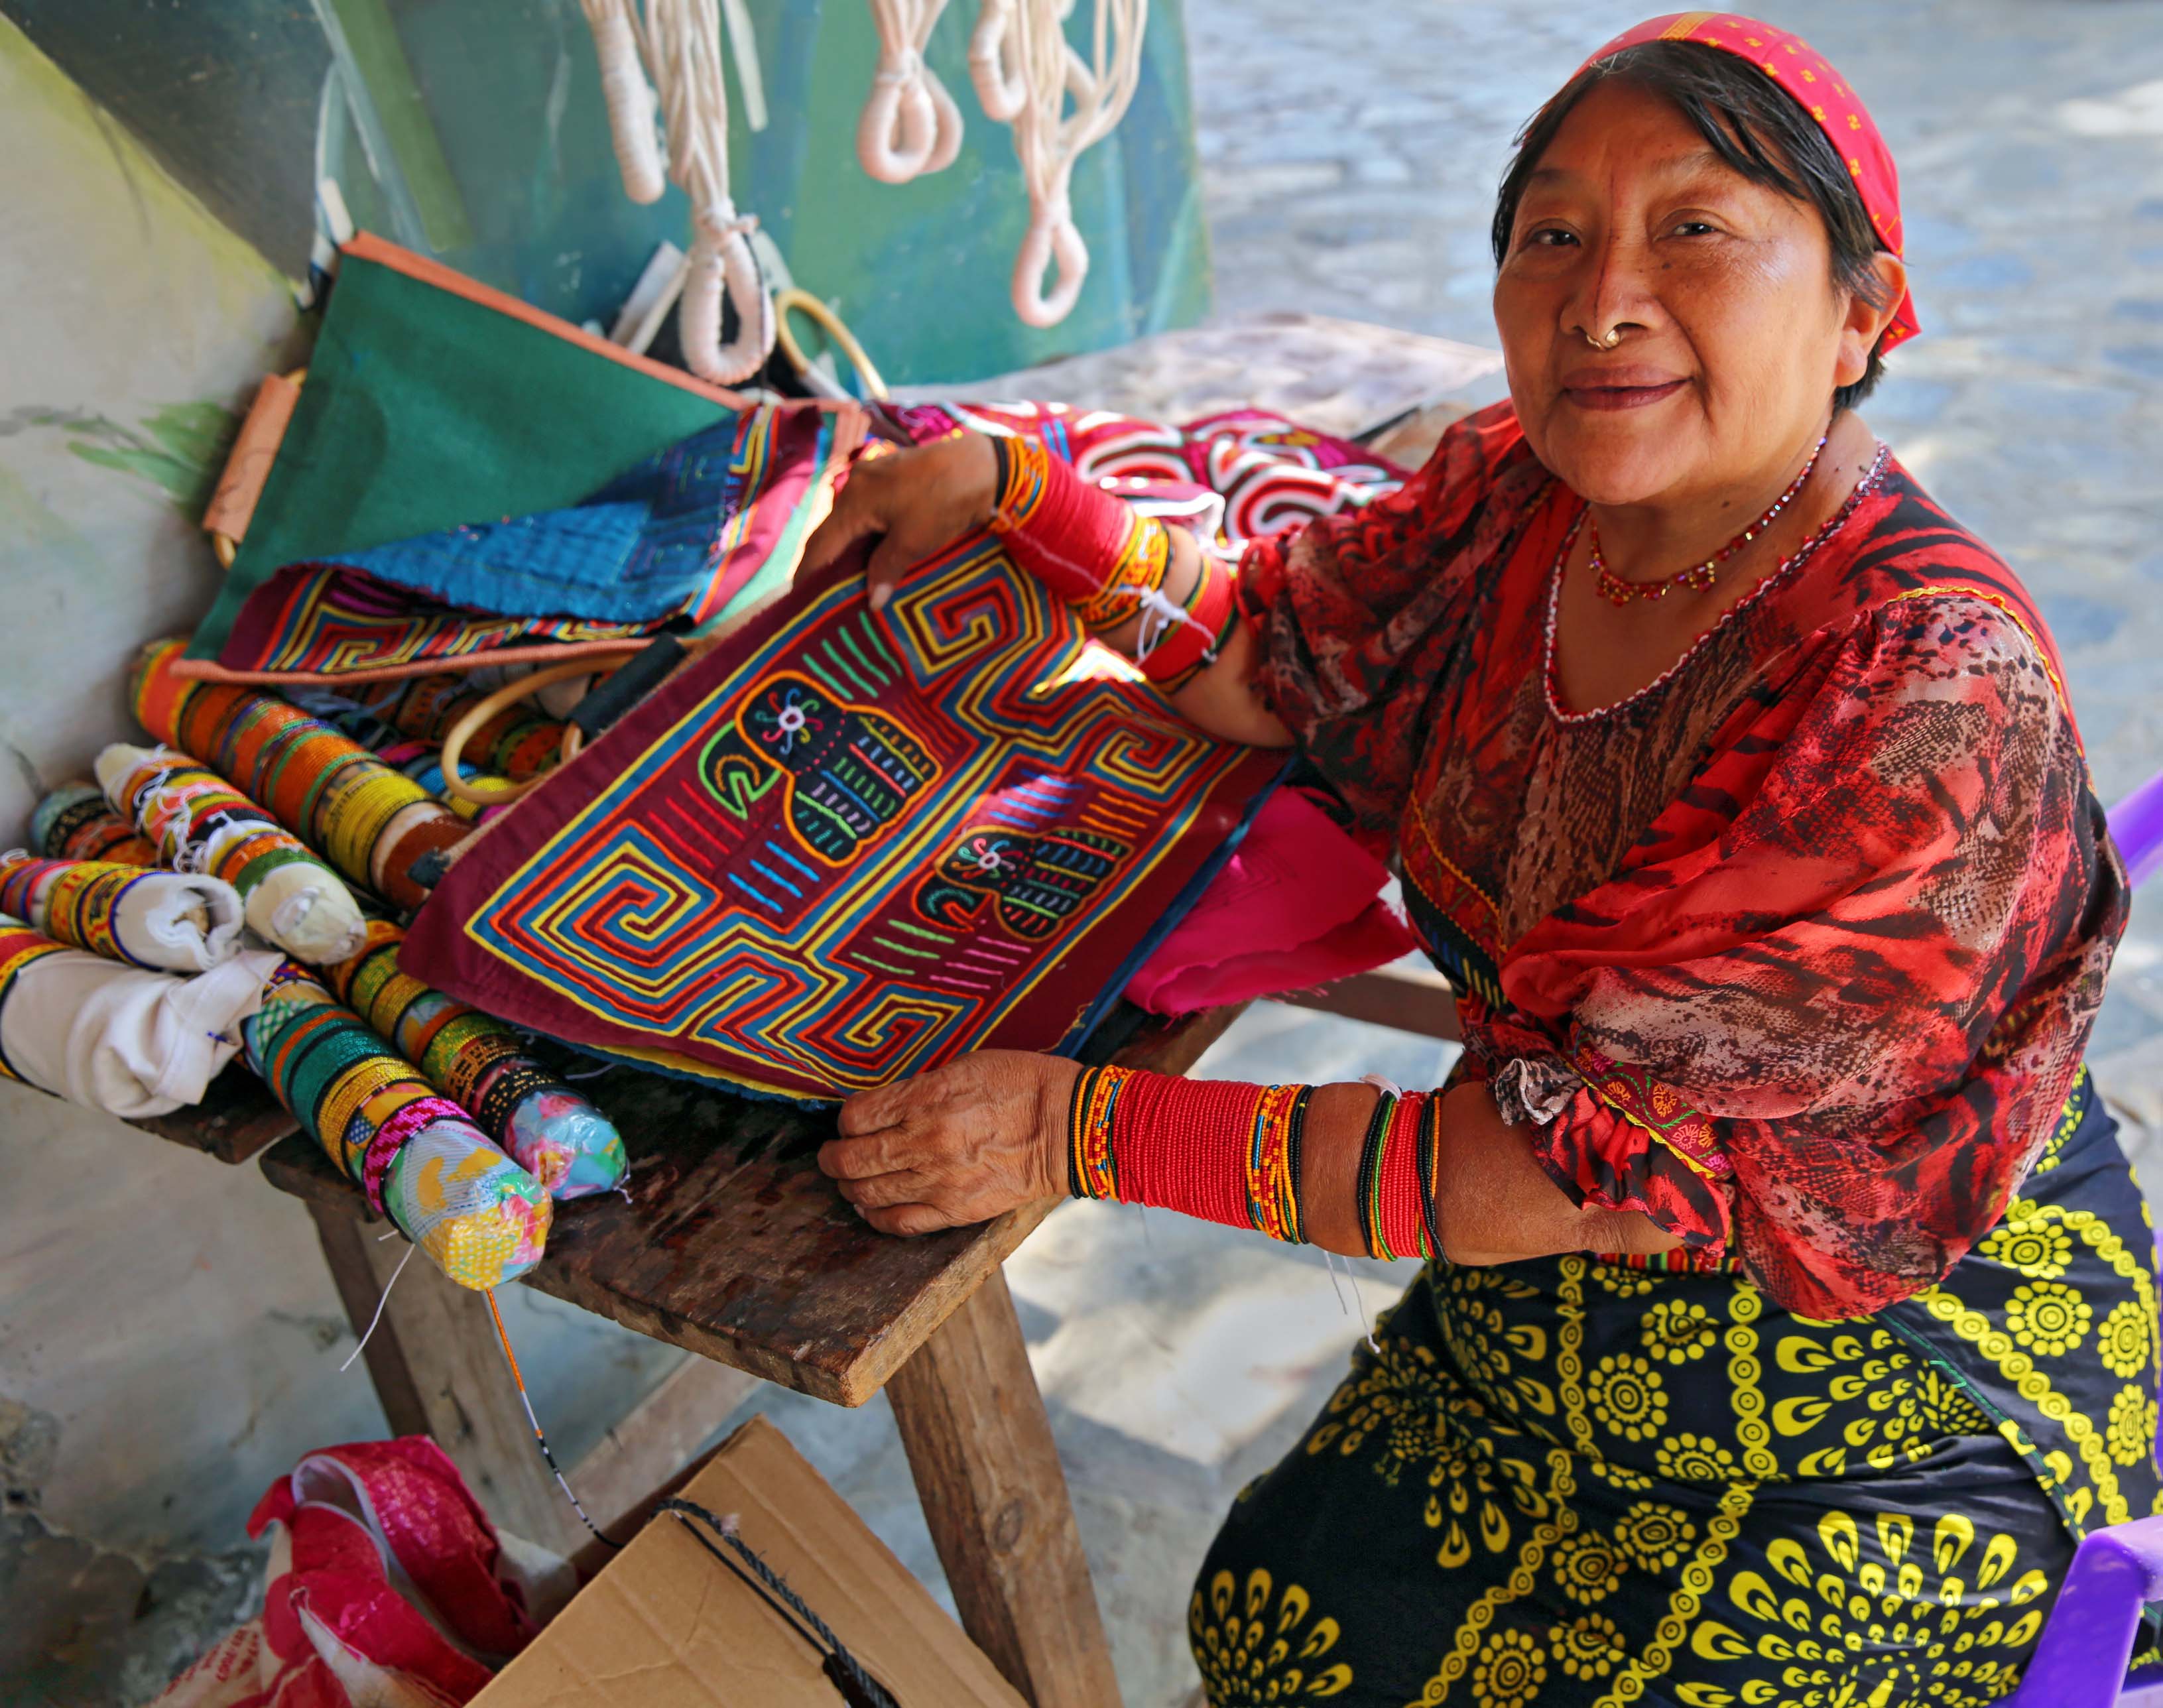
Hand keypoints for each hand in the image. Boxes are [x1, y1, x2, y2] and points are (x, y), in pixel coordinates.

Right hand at [801, 430, 999, 611]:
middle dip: (826, 564)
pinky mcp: (891, 478)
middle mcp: (855, 485)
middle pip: (831, 533)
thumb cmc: (944, 501)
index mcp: (853, 501)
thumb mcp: (914, 541)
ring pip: (850, 523)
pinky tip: (872, 553)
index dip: (808, 575)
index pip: (820, 546)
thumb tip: (872, 600)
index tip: (800, 599)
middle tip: (822, 595)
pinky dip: (865, 535)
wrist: (982, 464)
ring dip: (848, 550)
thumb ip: (886, 569)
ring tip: (847, 580)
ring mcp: (873, 477)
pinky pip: (867, 512)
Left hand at [818, 1050, 1078, 1234]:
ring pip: (868, 1191)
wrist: (1069, 1127)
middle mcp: (925, 1140)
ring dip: (849, 1186)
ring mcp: (938, 1180)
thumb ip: (922, 1088)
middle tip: (831, 1155)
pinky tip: (869, 1207)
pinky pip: (899, 1222)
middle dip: (832, 1157)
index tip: (851, 1122)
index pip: (857, 1116)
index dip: (846, 1120)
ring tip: (848, 1180)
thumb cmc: (1022, 1085)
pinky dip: (875, 1216)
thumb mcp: (966, 1066)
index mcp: (927, 1097)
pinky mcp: (955, 1210)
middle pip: (852, 1157)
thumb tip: (889, 1105)